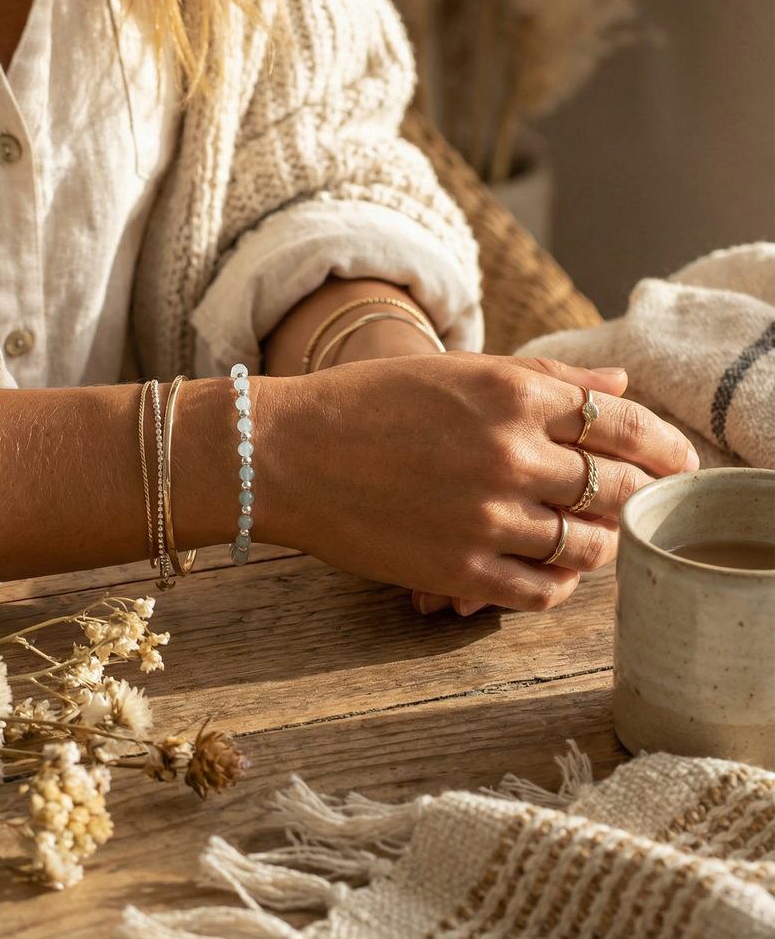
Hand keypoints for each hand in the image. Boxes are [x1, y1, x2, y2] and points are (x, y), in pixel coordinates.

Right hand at [255, 354, 698, 614]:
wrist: (285, 454)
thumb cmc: (366, 404)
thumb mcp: (458, 371)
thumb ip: (546, 379)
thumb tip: (621, 389)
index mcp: (511, 395)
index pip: (623, 426)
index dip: (663, 446)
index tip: (677, 460)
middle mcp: (508, 454)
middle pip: (614, 488)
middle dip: (637, 496)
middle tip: (636, 501)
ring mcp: (484, 518)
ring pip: (587, 547)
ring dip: (600, 543)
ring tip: (589, 536)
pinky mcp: (457, 571)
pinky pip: (541, 591)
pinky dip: (560, 586)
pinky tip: (551, 570)